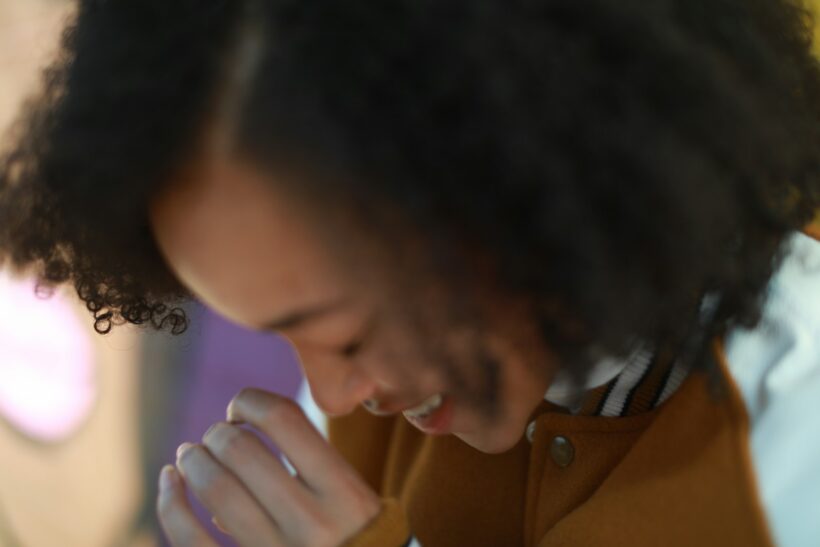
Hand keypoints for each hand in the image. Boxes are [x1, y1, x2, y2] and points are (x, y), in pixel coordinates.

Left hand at [157, 388, 381, 546]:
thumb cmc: (350, 538)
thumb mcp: (353, 497)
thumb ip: (312, 461)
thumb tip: (237, 430)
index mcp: (343, 491)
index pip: (284, 419)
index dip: (250, 401)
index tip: (240, 409)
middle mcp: (313, 522)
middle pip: (241, 449)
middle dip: (217, 433)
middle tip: (216, 437)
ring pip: (215, 487)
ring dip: (193, 460)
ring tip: (190, 456)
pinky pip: (192, 539)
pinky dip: (171, 504)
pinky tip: (170, 482)